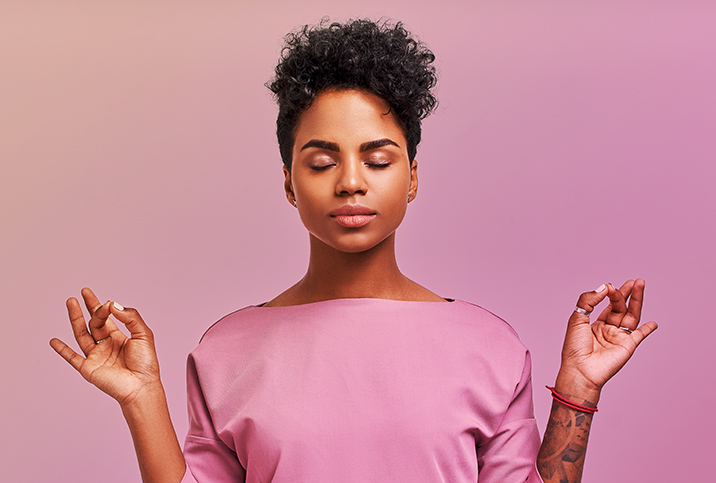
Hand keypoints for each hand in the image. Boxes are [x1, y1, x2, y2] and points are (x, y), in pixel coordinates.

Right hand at [50, 288, 161, 407]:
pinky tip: (54, 341)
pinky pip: (72, 358)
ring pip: (82, 334)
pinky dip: (62, 350)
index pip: (108, 318)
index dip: (106, 308)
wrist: (141, 386)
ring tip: (70, 302)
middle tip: (84, 292)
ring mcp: (96, 356)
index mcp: (120, 337)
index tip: (108, 302)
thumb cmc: (146, 363)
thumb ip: (130, 317)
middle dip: (89, 307)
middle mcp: (106, 345)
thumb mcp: (143, 334)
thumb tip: (113, 304)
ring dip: (75, 319)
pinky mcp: (88, 368)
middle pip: (94, 323)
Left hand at [555, 279, 657, 402]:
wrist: (580, 369)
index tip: (609, 286)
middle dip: (627, 294)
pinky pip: (640, 335)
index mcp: (594, 324)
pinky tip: (653, 323)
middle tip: (634, 281)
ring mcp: (618, 338)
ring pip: (631, 316)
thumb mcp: (577, 318)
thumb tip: (605, 287)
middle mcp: (608, 330)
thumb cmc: (574, 347)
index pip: (607, 305)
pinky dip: (647, 329)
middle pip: (621, 308)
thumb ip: (589, 300)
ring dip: (637, 302)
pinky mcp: (628, 346)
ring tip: (640, 286)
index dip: (609, 294)